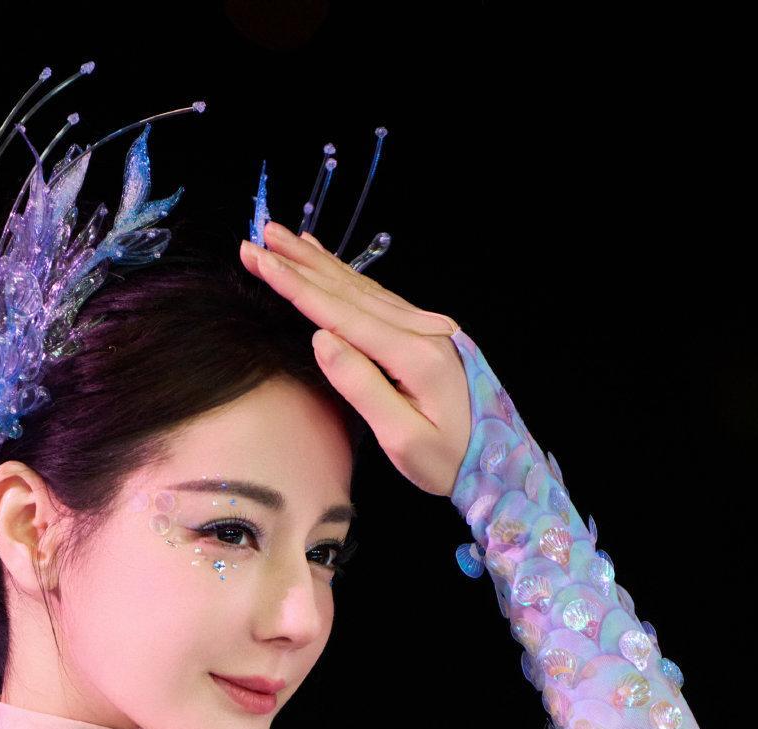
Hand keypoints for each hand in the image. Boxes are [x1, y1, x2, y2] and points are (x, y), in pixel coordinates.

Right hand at [239, 221, 471, 499]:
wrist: (501, 462)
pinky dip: (346, 276)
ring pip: (362, 287)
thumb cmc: (450, 461)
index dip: (296, 286)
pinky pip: (378, 296)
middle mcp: (422, 329)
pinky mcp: (428, 332)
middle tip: (257, 240)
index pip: (342, 314)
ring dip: (318, 262)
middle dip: (299, 264)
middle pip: (349, 291)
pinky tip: (327, 260)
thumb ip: (363, 387)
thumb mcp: (404, 439)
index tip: (259, 260)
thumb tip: (321, 340)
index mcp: (414, 355)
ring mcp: (428, 326)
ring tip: (283, 238)